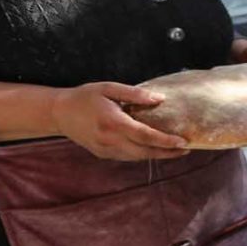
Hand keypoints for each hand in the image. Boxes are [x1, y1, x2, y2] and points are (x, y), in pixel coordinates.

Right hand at [51, 82, 188, 160]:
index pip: (145, 136)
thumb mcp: (109, 88)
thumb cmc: (85, 97)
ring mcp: (105, 150)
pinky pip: (127, 157)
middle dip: (168, 153)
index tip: (184, 142)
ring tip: (176, 150)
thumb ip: (135, 94)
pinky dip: (142, 154)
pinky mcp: (102, 154)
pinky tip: (153, 149)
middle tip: (187, 149)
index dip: (166, 141)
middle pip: (145, 152)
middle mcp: (110, 140)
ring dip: (157, 155)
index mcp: (113, 123)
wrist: (59, 113)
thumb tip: (160, 99)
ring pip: (137, 157)